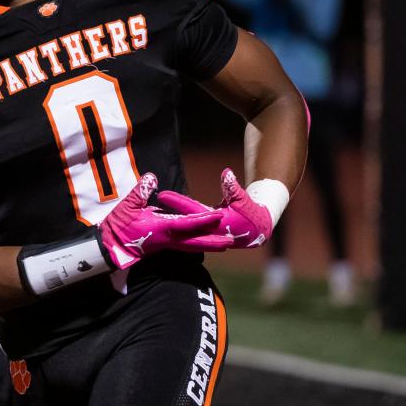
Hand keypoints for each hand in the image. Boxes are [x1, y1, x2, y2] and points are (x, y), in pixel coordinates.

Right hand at [98, 173, 233, 268]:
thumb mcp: (126, 206)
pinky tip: (201, 240)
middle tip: (231, 243)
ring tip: (223, 245)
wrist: (110, 247)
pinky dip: (196, 243)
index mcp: (161, 228)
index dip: (202, 220)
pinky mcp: (163, 244)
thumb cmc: (117, 227)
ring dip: (207, 245)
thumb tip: (151, 178)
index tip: (218, 217)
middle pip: (195, 242)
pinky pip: (184, 244)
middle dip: (212, 242)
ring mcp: (166, 243)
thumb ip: (139, 192)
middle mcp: (167, 238)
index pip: (186, 224)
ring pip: (191, 245)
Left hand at [157, 168, 272, 248]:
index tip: (161, 194)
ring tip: (151, 208)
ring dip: (169, 216)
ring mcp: (203, 232)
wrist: (259, 232)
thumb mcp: (244, 200)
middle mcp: (206, 230)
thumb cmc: (254, 215)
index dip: (178, 203)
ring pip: (182, 224)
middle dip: (166, 211)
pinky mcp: (202, 230)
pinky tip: (164, 213)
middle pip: (182, 219)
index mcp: (215, 224)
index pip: (192, 211)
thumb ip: (234, 188)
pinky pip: (186, 225)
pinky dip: (176, 219)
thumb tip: (226, 173)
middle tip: (146, 200)